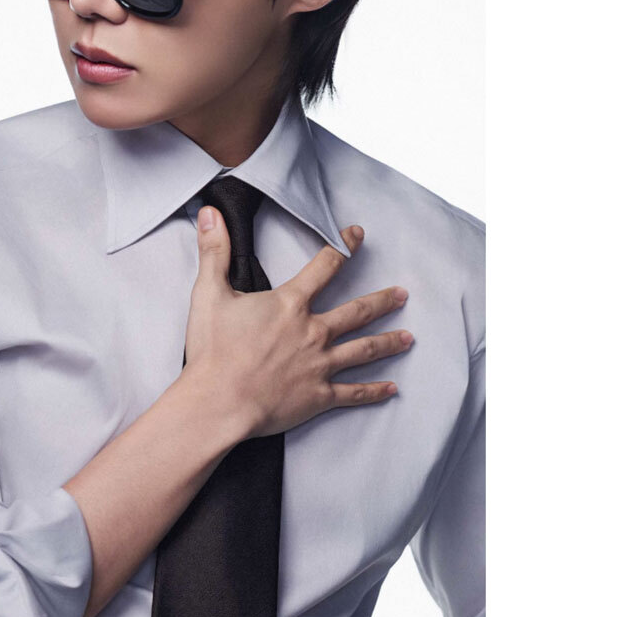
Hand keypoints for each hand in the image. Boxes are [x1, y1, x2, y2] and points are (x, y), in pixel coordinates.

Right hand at [183, 207, 412, 440]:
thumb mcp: (208, 294)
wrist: (218, 402)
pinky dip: (374, 391)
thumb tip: (210, 214)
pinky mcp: (318, 396)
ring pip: (364, 350)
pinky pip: (353, 393)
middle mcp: (313, 331)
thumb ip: (214, 252)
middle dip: (382, 301)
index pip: (325, 266)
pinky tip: (391, 388)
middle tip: (402, 294)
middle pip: (357, 311)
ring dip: (388, 342)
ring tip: (408, 338)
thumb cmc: (213, 351)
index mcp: (290, 304)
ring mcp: (319, 365)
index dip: (343, 247)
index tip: (357, 235)